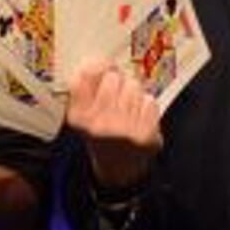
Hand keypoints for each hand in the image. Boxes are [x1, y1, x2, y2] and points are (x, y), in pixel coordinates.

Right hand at [65, 59, 163, 190]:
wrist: (118, 169)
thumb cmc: (100, 135)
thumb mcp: (82, 114)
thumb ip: (85, 88)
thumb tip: (99, 60)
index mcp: (79, 117)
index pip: (86, 75)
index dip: (96, 65)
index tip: (101, 65)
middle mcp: (100, 124)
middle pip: (113, 76)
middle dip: (116, 81)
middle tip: (116, 95)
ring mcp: (124, 129)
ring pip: (134, 86)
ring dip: (132, 93)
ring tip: (127, 109)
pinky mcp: (145, 133)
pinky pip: (149, 99)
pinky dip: (146, 106)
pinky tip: (138, 118)